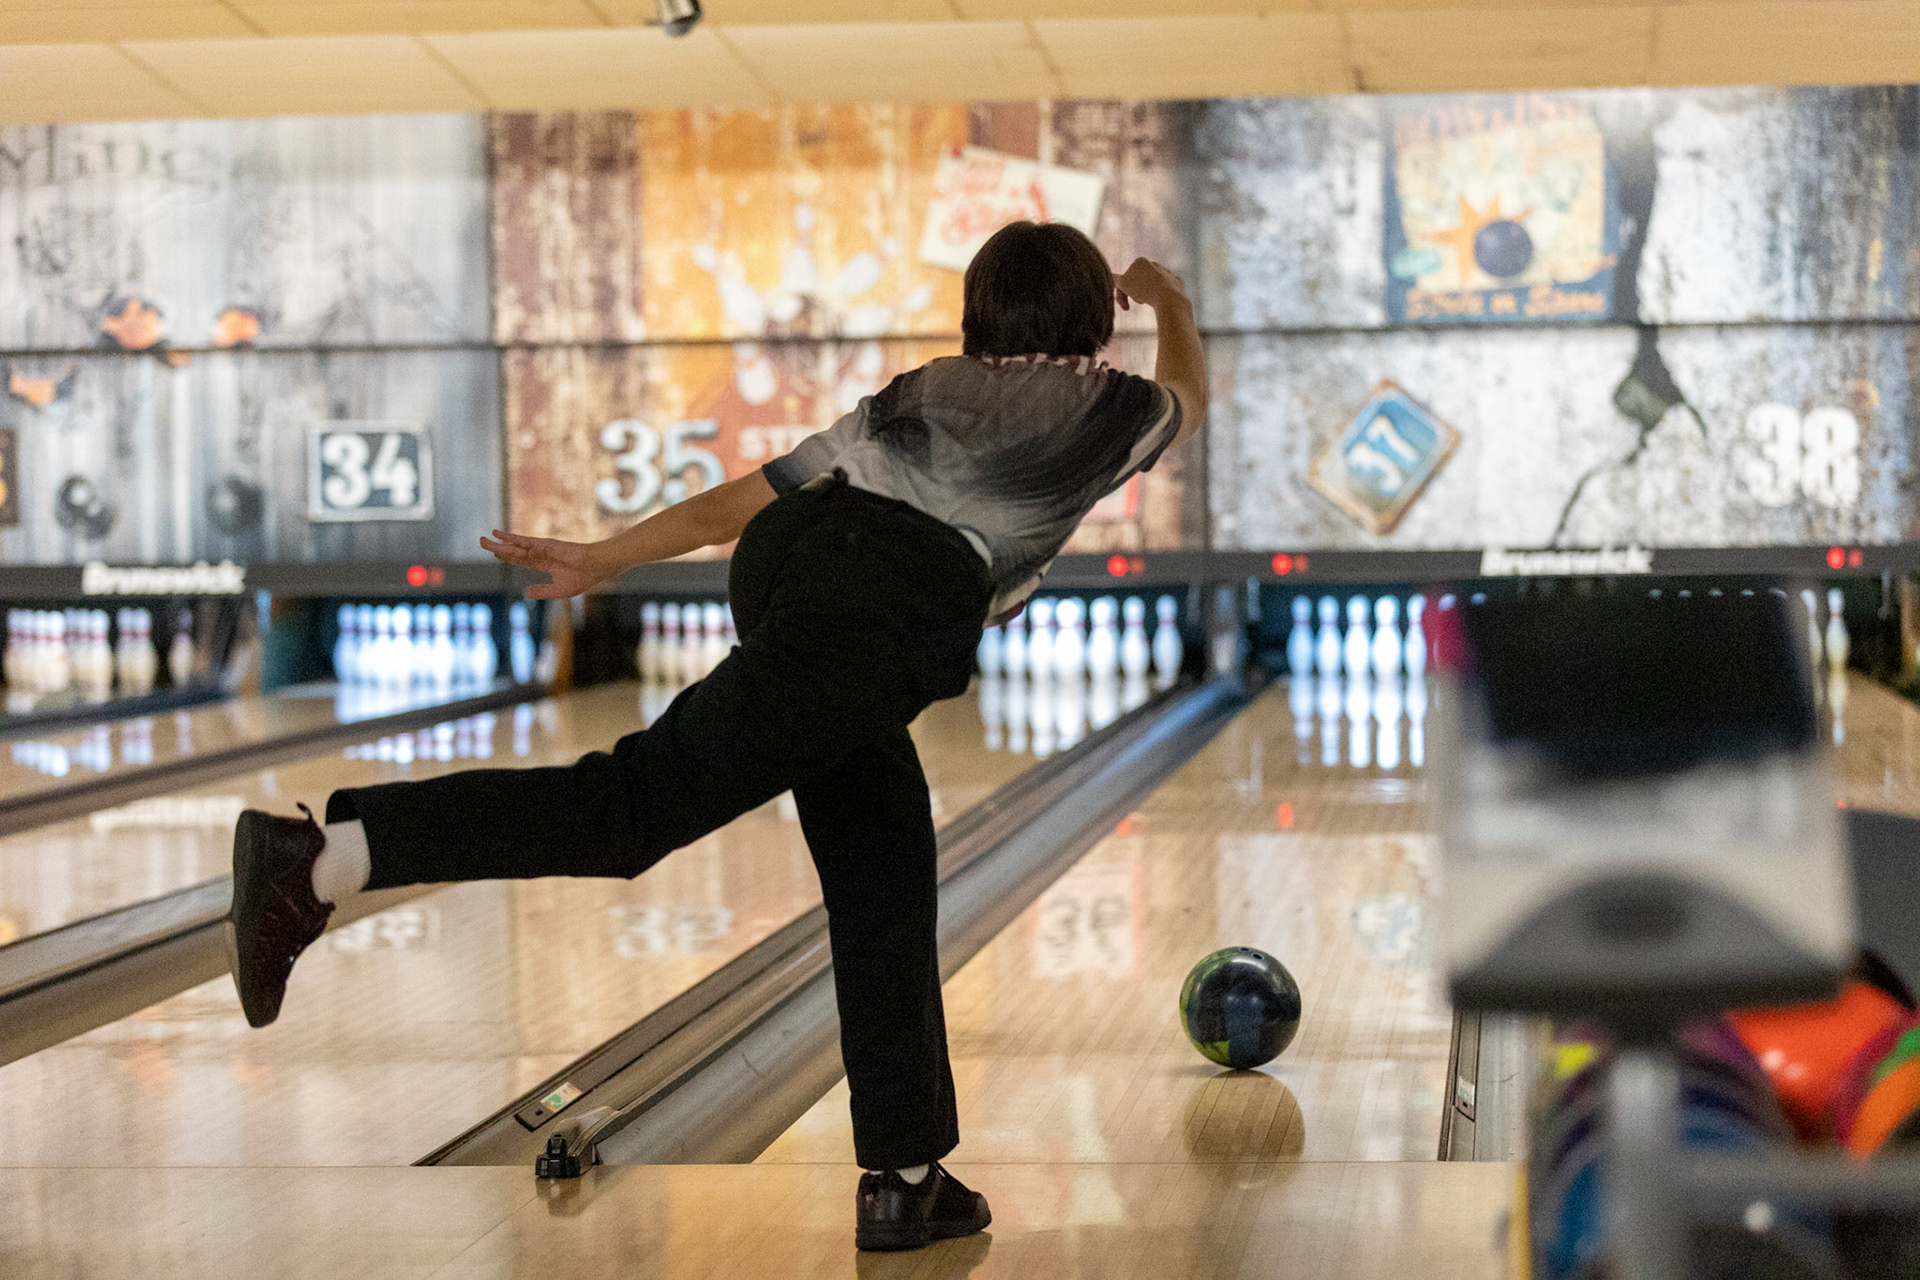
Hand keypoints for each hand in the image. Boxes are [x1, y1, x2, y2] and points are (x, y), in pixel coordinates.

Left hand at [479, 530, 615, 598]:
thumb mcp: (559, 590)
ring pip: (515, 547)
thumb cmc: (582, 578)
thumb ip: (542, 591)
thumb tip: (526, 592)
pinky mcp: (544, 545)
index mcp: (544, 565)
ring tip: (483, 539)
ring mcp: (541, 549)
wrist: (595, 567)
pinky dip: (510, 538)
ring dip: (499, 543)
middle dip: (498, 548)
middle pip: (514, 552)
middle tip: (482, 542)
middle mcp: (540, 555)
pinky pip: (523, 542)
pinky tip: (498, 534)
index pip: (521, 561)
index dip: (508, 557)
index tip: (495, 554)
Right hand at [1113, 258, 1188, 311]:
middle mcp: (1155, 264)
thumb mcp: (1123, 285)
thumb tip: (1107, 274)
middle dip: (1136, 295)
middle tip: (1139, 303)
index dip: (1123, 295)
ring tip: (1152, 301)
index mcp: (1140, 261)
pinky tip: (1164, 301)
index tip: (1126, 307)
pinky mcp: (1177, 282)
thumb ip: (1113, 279)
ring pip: (1151, 288)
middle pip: (1138, 284)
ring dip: (1147, 296)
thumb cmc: (1144, 291)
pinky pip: (1166, 292)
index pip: (1124, 280)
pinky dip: (1162, 298)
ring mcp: (1167, 272)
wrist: (1169, 298)